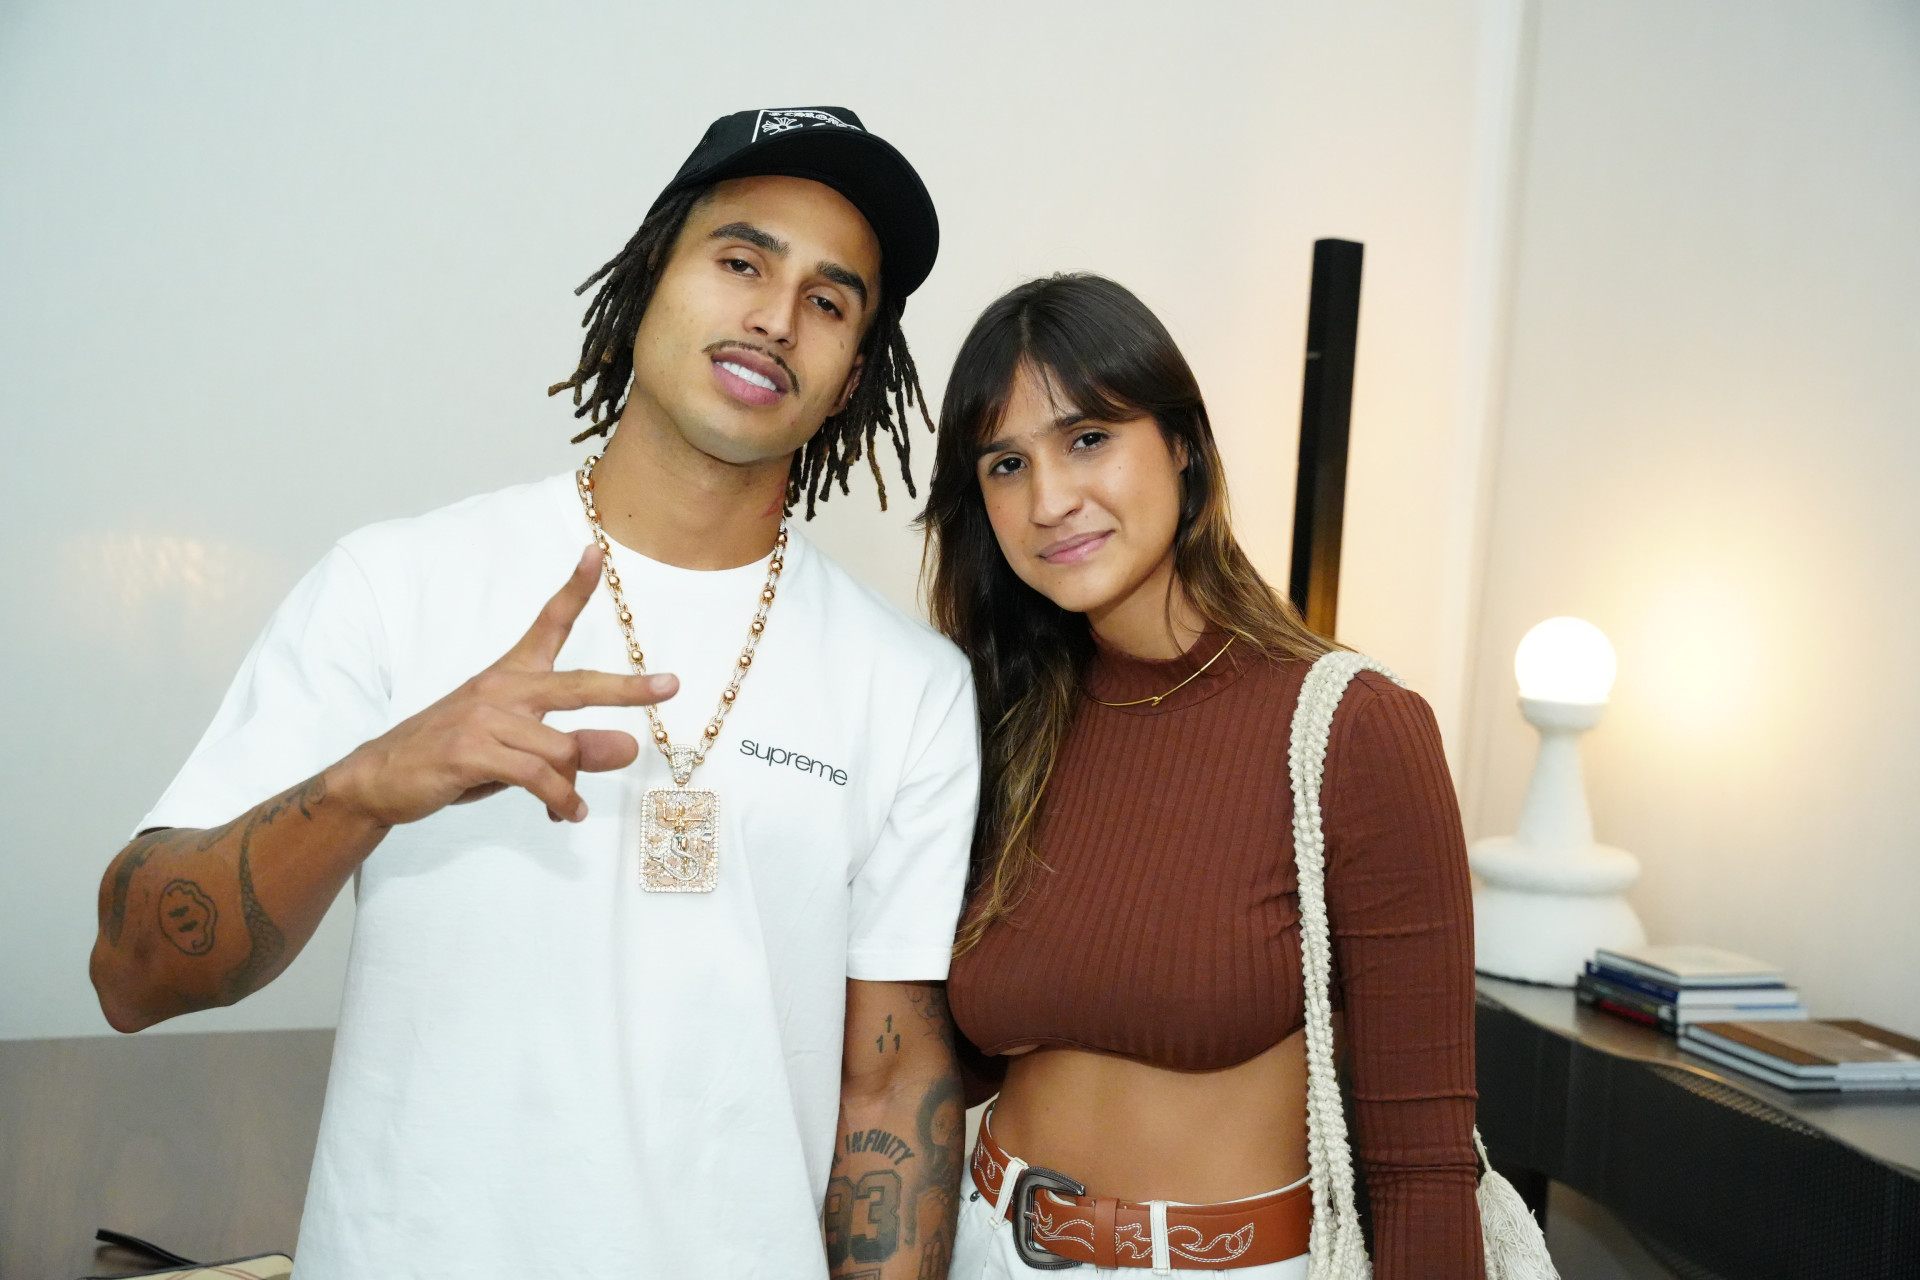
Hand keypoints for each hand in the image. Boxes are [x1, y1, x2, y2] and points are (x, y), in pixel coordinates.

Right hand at [331, 545, 675, 826]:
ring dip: (573, 784)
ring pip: (562, 748)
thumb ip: (572, 748)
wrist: (381, 777)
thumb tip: (628, 748)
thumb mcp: (515, 750)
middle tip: (669, 685)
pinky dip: (561, 800)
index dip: (575, 588)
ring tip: (570, 804)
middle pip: (578, 684)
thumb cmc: (453, 757)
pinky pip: (539, 777)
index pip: (548, 623)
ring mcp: (486, 718)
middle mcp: (502, 688)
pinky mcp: (473, 751)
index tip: (597, 553)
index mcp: (510, 675)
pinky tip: (567, 814)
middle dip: (627, 688)